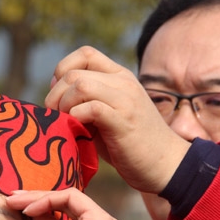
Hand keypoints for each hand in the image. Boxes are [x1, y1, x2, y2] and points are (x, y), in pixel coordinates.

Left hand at [45, 46, 189, 193]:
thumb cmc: (132, 145)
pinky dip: (77, 117)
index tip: (58, 94)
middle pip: (74, 73)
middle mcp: (123, 82)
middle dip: (55, 96)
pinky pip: (91, 108)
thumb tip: (52, 96)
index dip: (63, 70)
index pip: (85, 54)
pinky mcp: (124, 121)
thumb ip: (87, 101)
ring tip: (66, 124)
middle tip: (55, 117)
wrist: (167, 165)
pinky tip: (79, 131)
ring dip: (64, 106)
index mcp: (120, 77)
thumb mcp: (109, 115)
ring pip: (80, 86)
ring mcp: (125, 100)